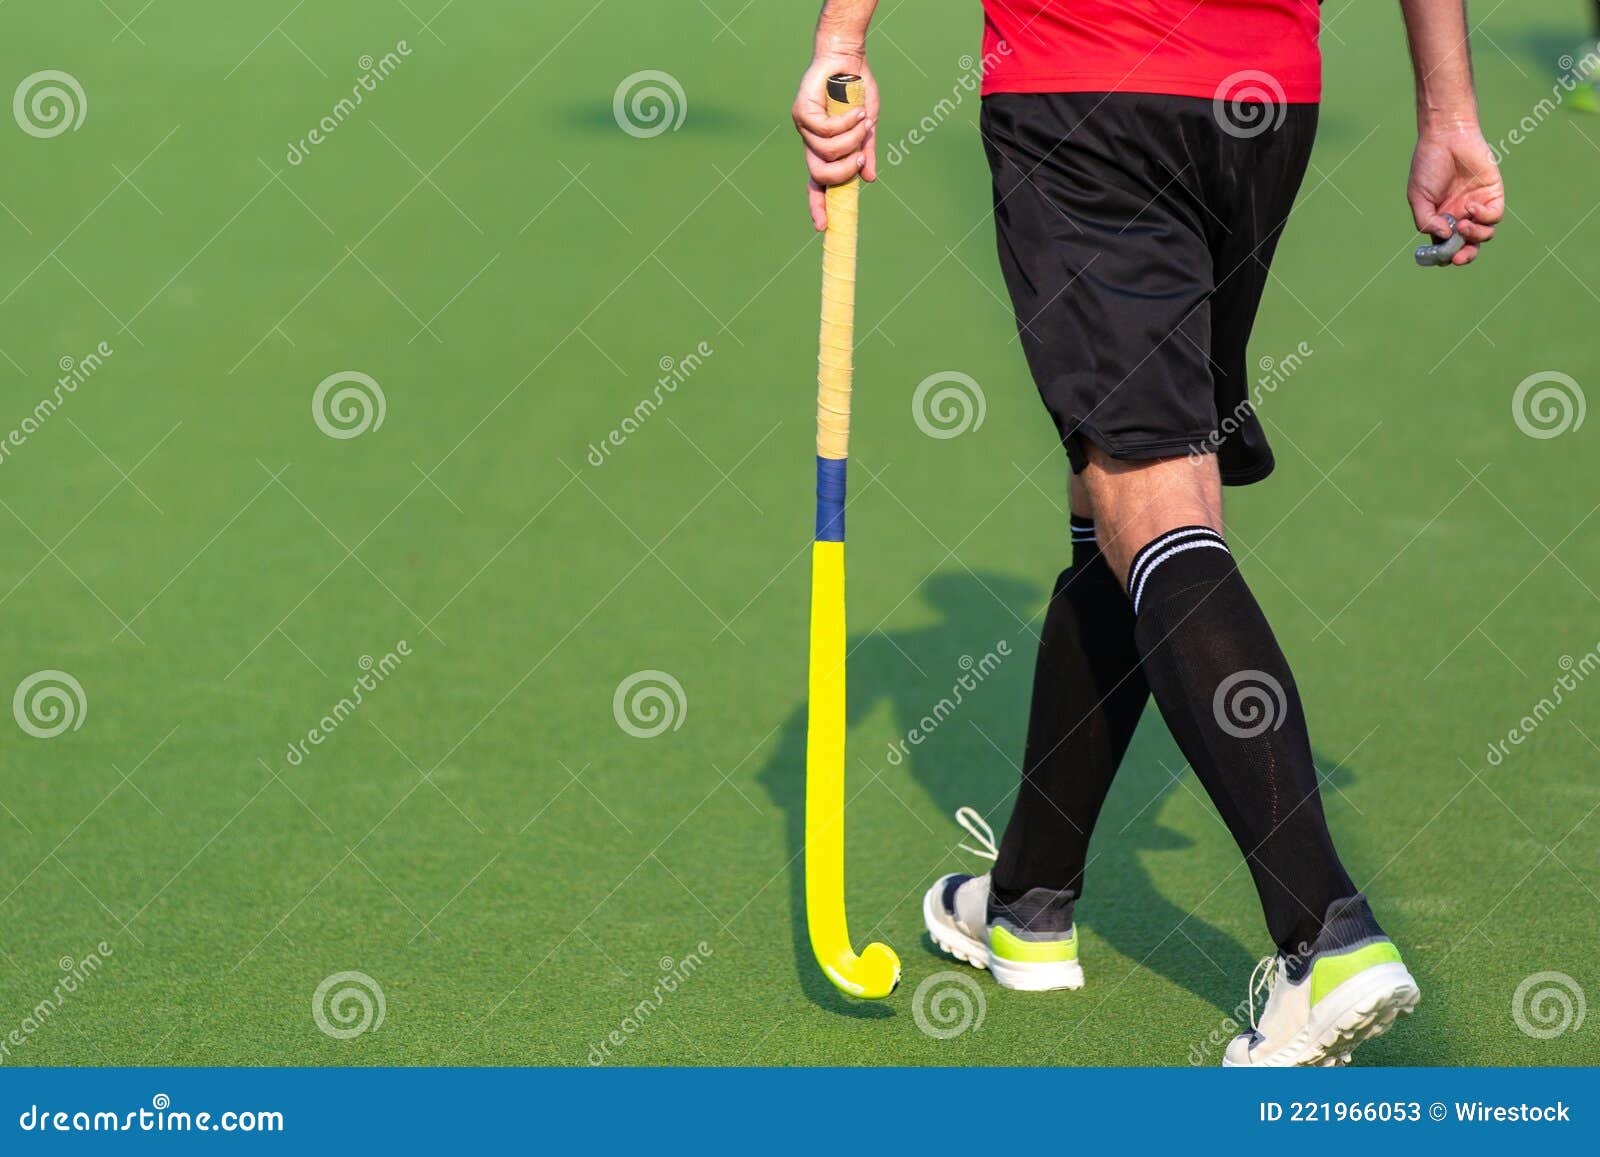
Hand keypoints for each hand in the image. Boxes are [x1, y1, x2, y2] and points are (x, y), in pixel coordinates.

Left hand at [792, 54, 878, 230]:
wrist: (849, 59)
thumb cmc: (856, 92)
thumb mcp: (866, 128)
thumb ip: (865, 152)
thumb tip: (869, 180)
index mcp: (824, 150)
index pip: (817, 184)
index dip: (818, 205)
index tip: (822, 227)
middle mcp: (810, 142)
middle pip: (819, 174)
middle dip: (842, 172)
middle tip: (859, 158)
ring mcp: (804, 128)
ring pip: (825, 152)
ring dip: (851, 139)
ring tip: (862, 120)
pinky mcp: (802, 111)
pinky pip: (825, 130)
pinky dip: (845, 123)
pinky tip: (856, 110)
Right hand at [1406, 122, 1504, 264]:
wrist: (1447, 137)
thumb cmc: (1428, 165)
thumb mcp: (1418, 197)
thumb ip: (1426, 221)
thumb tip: (1445, 237)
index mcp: (1441, 219)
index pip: (1446, 246)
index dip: (1445, 256)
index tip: (1442, 258)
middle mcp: (1460, 216)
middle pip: (1468, 246)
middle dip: (1465, 255)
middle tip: (1459, 257)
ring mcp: (1477, 206)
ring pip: (1483, 235)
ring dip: (1474, 237)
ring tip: (1462, 225)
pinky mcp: (1493, 194)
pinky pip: (1494, 216)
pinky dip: (1484, 218)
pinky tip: (1471, 208)